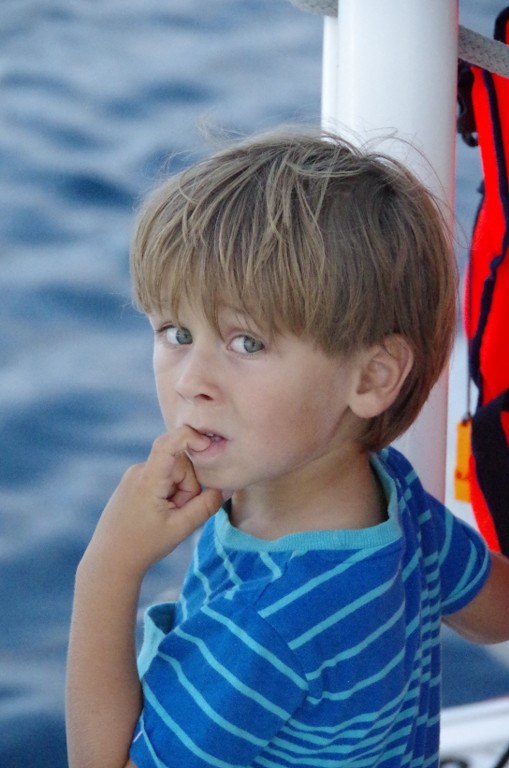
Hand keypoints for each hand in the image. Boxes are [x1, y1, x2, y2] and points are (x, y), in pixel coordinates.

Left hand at [82, 426, 222, 578]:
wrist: (110, 559)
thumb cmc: (143, 545)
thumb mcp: (180, 528)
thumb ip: (205, 506)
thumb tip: (224, 489)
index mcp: (148, 479)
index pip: (169, 443)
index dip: (191, 437)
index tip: (208, 445)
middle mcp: (138, 471)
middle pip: (180, 464)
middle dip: (188, 486)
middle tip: (177, 514)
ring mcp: (134, 475)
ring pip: (172, 473)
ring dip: (178, 492)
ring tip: (165, 517)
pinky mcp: (133, 481)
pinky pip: (161, 478)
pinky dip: (168, 494)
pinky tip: (158, 514)